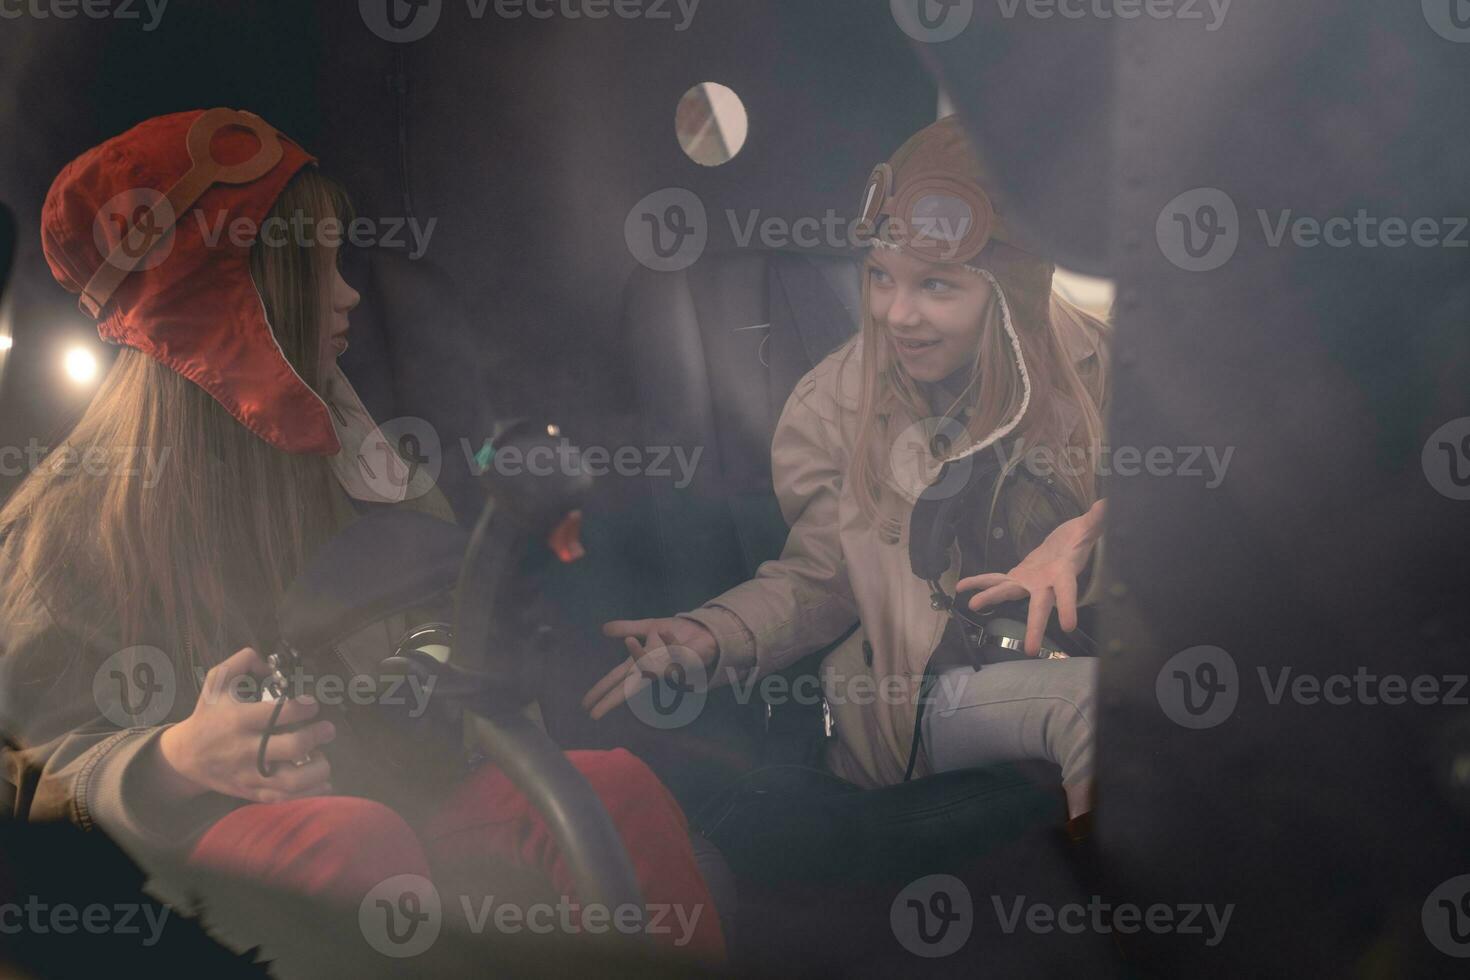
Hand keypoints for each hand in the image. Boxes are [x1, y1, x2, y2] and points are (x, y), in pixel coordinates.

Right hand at [157, 647, 335, 803]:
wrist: (185, 756)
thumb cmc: (208, 715)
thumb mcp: (216, 681)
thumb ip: (242, 661)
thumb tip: (270, 664)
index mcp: (238, 720)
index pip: (277, 715)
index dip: (303, 707)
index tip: (313, 704)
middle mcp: (245, 749)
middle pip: (290, 748)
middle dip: (316, 737)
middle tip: (327, 729)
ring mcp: (249, 774)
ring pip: (290, 781)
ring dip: (317, 769)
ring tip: (322, 757)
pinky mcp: (252, 791)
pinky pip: (283, 798)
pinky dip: (309, 793)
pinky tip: (323, 782)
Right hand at [581, 618, 719, 720]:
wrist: (703, 631)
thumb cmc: (677, 635)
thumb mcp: (647, 627)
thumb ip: (626, 627)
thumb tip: (603, 629)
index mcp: (640, 664)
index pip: (616, 680)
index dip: (601, 692)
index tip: (585, 707)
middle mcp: (652, 670)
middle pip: (628, 687)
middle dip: (612, 698)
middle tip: (594, 713)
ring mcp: (669, 669)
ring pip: (651, 669)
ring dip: (641, 656)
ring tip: (629, 641)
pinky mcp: (686, 663)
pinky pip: (676, 653)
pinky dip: (670, 640)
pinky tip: (664, 631)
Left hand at [957, 498, 1105, 655]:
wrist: (1065, 544)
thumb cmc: (1080, 537)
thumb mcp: (1088, 528)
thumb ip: (1095, 520)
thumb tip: (1104, 505)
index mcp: (1065, 573)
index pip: (1068, 591)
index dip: (1068, 606)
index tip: (1069, 626)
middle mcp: (1046, 583)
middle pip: (1040, 606)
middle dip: (1035, 626)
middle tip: (1030, 649)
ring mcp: (1029, 582)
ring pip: (1010, 592)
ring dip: (991, 597)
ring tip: (972, 605)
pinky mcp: (1017, 576)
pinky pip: (996, 580)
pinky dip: (979, 582)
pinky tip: (961, 587)